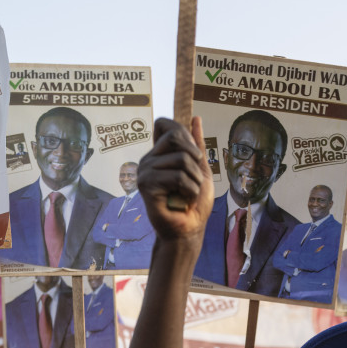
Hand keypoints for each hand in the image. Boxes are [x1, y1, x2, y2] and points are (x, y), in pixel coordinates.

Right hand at [137, 117, 213, 240]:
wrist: (189, 229)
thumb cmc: (194, 202)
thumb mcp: (200, 168)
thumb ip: (196, 145)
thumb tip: (195, 118)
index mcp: (159, 153)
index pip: (165, 124)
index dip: (183, 135)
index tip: (193, 156)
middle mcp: (149, 159)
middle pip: (176, 137)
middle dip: (195, 159)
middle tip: (194, 179)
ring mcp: (145, 171)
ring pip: (181, 159)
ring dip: (195, 180)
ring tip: (188, 193)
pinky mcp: (147, 185)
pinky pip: (177, 176)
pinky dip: (190, 190)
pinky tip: (184, 200)